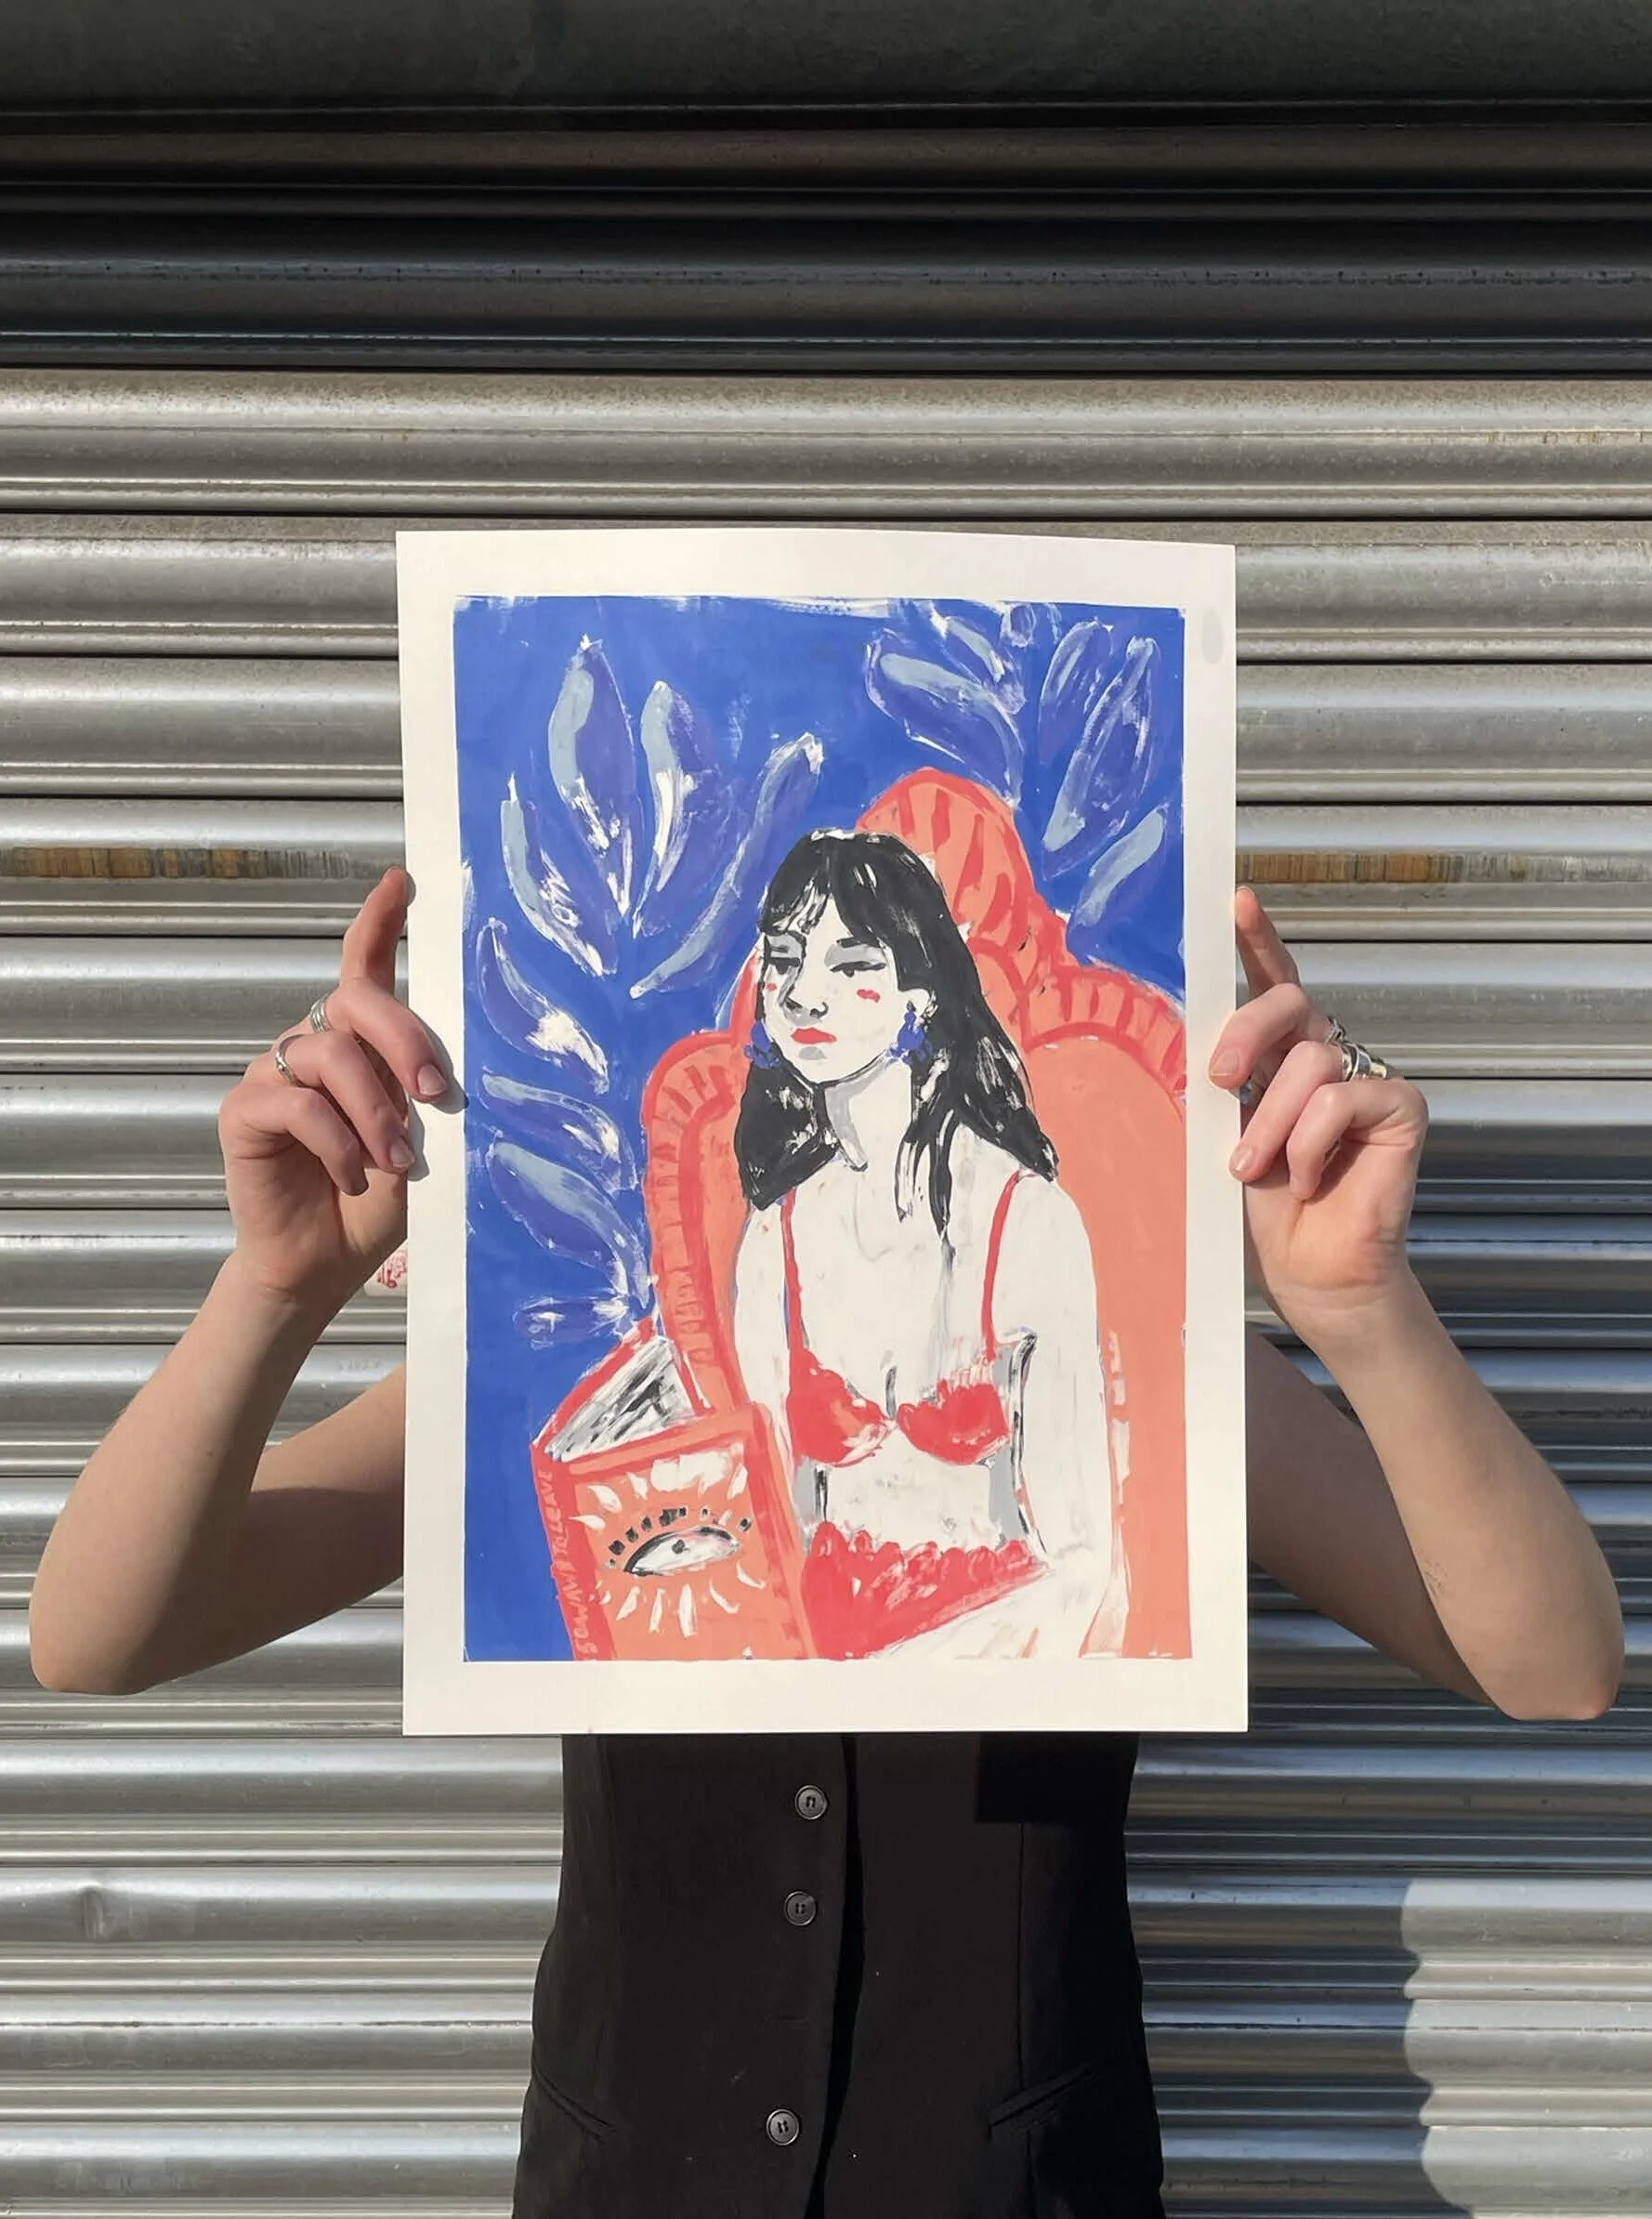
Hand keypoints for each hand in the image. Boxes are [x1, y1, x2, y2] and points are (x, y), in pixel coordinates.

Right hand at [217, 868, 448, 1314]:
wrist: (325, 1263)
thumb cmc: (380, 1201)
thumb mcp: (425, 1142)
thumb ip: (430, 1096)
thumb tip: (465, 1072)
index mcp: (360, 1042)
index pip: (363, 967)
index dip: (379, 920)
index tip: (402, 880)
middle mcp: (313, 1043)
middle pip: (354, 1002)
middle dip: (406, 1040)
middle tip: (439, 1095)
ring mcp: (274, 1074)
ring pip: (330, 1055)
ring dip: (376, 1111)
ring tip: (399, 1162)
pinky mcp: (244, 1112)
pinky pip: (297, 1105)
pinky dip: (337, 1142)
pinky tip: (354, 1177)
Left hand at [1209, 887, 1428, 1355]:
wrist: (1309, 1275)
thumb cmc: (1262, 1212)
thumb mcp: (1223, 1136)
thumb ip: (1220, 1087)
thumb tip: (1185, 1051)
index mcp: (1279, 1054)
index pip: (1272, 983)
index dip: (1259, 939)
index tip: (1237, 899)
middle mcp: (1325, 1055)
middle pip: (1289, 1002)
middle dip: (1247, 1033)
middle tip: (1219, 1080)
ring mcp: (1366, 1078)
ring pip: (1309, 1061)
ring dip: (1271, 1122)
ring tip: (1256, 1171)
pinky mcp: (1401, 1107)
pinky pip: (1343, 1098)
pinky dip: (1313, 1143)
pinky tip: (1314, 1180)